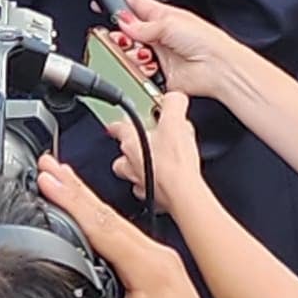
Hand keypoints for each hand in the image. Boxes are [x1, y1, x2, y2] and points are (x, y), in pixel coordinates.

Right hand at [37, 161, 235, 297]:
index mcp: (151, 270)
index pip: (103, 227)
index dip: (71, 202)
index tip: (47, 180)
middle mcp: (159, 257)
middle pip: (108, 214)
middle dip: (74, 187)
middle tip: (46, 164)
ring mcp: (161, 259)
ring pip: (116, 220)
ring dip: (85, 198)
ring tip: (58, 177)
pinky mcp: (158, 266)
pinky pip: (124, 232)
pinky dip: (99, 216)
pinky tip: (84, 210)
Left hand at [111, 88, 212, 210]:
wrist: (182, 193)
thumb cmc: (174, 161)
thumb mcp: (176, 120)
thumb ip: (173, 103)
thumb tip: (175, 97)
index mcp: (132, 142)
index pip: (118, 128)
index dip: (117, 124)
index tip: (115, 124)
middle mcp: (131, 164)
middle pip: (122, 156)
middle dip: (129, 150)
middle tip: (142, 144)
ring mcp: (140, 183)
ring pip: (133, 175)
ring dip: (141, 169)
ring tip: (155, 163)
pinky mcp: (154, 199)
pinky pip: (149, 192)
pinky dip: (155, 187)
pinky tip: (166, 183)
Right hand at [115, 0, 251, 100]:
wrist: (217, 67)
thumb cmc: (205, 40)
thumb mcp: (169, 22)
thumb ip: (141, 23)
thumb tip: (122, 21)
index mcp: (162, 16)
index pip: (135, 6)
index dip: (119, 5)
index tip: (103, 5)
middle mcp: (158, 34)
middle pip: (128, 31)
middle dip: (121, 34)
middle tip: (122, 36)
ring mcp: (158, 54)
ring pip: (130, 52)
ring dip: (131, 53)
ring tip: (140, 53)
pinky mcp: (158, 73)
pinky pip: (139, 71)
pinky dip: (139, 68)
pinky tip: (148, 65)